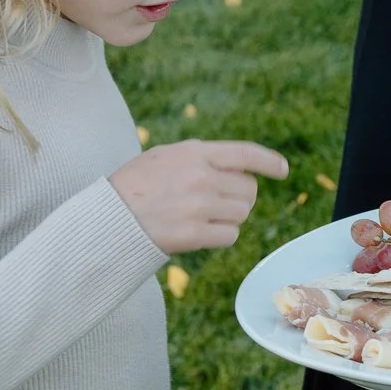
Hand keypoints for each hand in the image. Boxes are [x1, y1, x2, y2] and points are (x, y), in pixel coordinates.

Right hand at [109, 140, 288, 252]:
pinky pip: (230, 236)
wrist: (107, 218)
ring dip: (229, 218)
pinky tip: (200, 234)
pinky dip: (221, 236)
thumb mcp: (164, 156)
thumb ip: (199, 157)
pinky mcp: (193, 235)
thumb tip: (237, 166)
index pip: (245, 153)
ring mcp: (198, 206)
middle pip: (248, 189)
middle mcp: (201, 177)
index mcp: (194, 152)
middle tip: (218, 204)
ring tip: (202, 217)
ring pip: (242, 213)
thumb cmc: (133, 186)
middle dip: (240, 198)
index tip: (283, 170)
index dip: (269, 162)